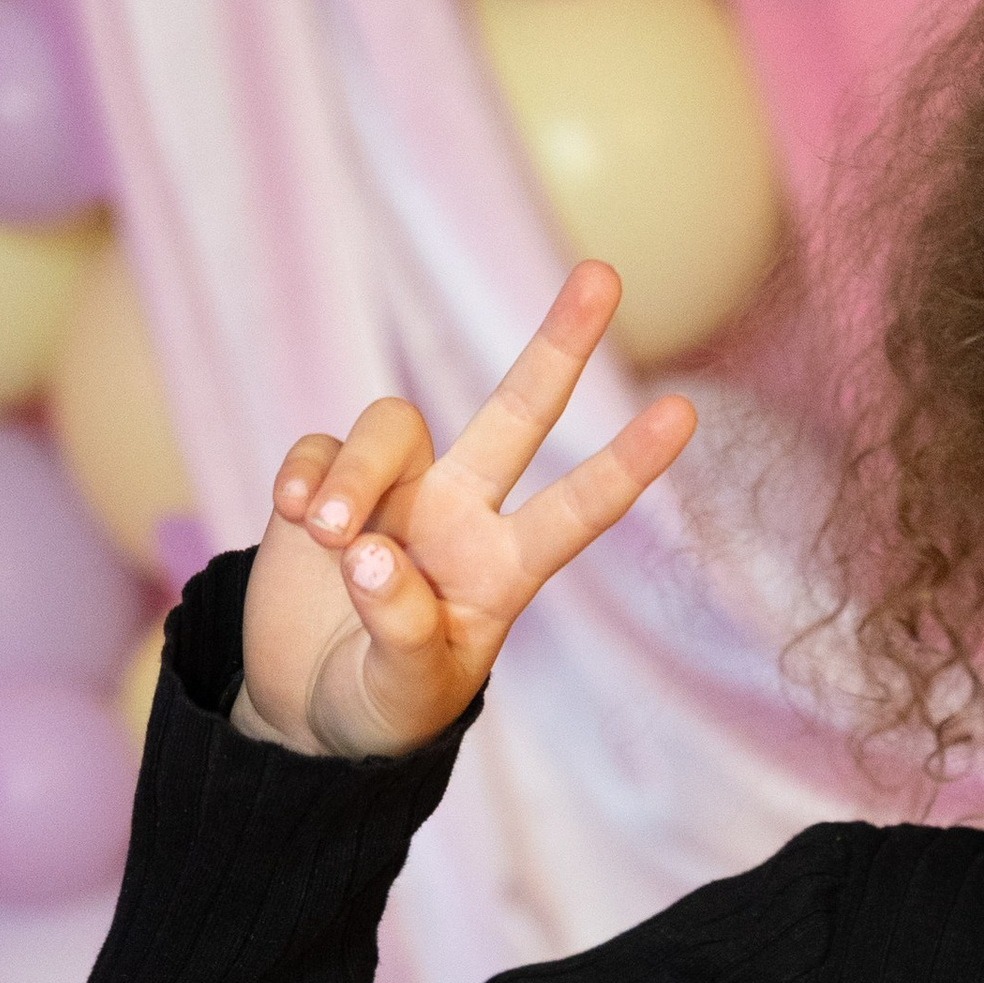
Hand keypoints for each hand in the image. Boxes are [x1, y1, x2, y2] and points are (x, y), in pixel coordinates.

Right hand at [233, 261, 694, 757]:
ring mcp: (391, 493)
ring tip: (334, 536)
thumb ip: (401, 633)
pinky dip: (309, 474)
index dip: (625, 464)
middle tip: (605, 275)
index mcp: (502, 570)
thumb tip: (375, 553)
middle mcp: (457, 515)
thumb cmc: (381, 705)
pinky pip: (319, 446)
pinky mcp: (323, 486)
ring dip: (360, 472)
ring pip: (393, 427)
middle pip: (516, 414)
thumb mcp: (403, 695)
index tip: (685, 411)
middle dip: (558, 345)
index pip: (576, 511)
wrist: (301, 707)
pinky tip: (298, 520)